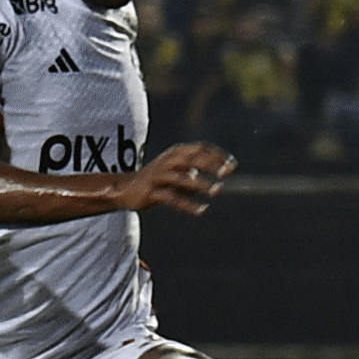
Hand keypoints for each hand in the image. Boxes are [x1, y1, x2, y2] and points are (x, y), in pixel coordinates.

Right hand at [112, 142, 234, 216]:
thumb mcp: (177, 174)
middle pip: (192, 158)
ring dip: (201, 184)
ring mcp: (158, 176)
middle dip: (211, 165)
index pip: (200, 148)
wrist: (125, 189)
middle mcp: (167, 161)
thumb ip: (195, 175)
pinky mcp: (151, 192)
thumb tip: (218, 183)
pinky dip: (188, 204)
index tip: (232, 165)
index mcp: (175, 153)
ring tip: (217, 191)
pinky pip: (172, 198)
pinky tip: (202, 210)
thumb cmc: (157, 180)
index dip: (217, 155)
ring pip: (182, 178)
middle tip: (226, 174)